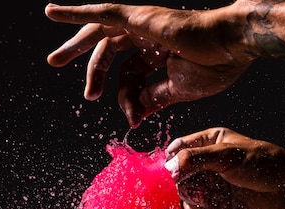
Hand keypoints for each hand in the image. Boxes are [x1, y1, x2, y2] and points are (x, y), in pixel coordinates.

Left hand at [45, 2, 254, 126]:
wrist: (231, 47)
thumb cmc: (214, 66)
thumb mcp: (178, 91)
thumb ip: (154, 98)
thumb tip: (136, 115)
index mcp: (156, 54)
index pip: (129, 77)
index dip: (127, 100)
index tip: (133, 119)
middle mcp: (145, 37)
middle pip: (108, 51)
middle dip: (92, 71)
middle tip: (85, 94)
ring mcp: (140, 24)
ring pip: (99, 33)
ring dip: (74, 46)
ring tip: (54, 61)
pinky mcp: (138, 17)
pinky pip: (102, 13)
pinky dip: (76, 12)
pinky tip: (53, 12)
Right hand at [164, 128, 284, 208]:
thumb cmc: (263, 164)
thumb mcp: (227, 156)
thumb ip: (195, 159)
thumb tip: (168, 169)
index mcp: (210, 141)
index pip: (178, 147)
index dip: (170, 159)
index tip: (169, 171)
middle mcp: (208, 162)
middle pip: (178, 173)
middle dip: (181, 182)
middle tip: (190, 187)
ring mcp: (213, 183)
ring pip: (185, 191)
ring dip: (189, 197)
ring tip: (205, 198)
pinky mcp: (218, 203)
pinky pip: (195, 207)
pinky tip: (209, 208)